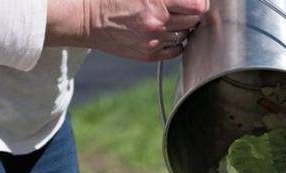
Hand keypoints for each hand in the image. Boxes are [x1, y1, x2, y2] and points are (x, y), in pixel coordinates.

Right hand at [46, 0, 208, 61]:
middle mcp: (158, 24)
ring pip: (185, 35)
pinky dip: (177, 41)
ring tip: (172, 17)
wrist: (86, 18)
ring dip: (184, 26)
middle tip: (183, 6)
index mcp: (156, 1)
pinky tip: (168, 32)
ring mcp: (154, 42)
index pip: (198, 5)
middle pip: (194, 20)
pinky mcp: (149, 55)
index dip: (200, 2)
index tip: (195, 0)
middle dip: (192, 12)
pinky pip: (176, 50)